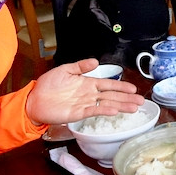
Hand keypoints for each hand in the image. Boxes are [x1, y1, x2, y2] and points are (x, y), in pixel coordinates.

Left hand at [25, 59, 142, 125]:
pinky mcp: (78, 113)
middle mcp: (89, 94)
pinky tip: (115, 111)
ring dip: (121, 106)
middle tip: (141, 101)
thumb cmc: (48, 85)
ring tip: (134, 108)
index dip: (121, 86)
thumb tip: (95, 61)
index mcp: (87, 83)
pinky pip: (94, 111)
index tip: (133, 88)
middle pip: (112, 96)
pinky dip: (104, 111)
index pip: (108, 84)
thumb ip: (80, 66)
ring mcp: (84, 104)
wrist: (34, 100)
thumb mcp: (65, 70)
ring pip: (107, 105)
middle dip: (127, 98)